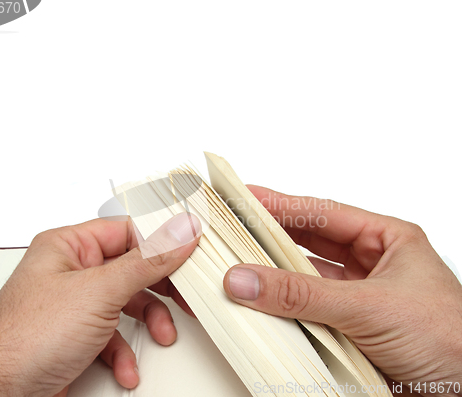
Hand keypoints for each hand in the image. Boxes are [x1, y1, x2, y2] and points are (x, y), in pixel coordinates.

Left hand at [0, 213, 200, 396]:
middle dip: (159, 287)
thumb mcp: (100, 291)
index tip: (189, 250)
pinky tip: (125, 366)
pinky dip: (125, 351)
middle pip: (132, 267)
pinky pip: (114, 333)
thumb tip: (180, 232)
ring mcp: (76, 305)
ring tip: (161, 333)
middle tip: (185, 294)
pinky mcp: (78, 334)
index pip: (127, 230)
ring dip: (148, 322)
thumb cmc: (25, 340)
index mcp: (69, 245)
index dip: (160, 240)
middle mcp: (72, 271)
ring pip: (128, 302)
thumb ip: (146, 262)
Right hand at [223, 185, 461, 396]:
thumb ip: (303, 296)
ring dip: (275, 276)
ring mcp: (357, 298)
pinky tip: (262, 305)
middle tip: (234, 227)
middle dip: (271, 236)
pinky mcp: (348, 329)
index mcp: (387, 241)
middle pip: (309, 242)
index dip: (282, 203)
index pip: (323, 213)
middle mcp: (370, 266)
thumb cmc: (452, 341)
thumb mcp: (370, 307)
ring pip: (305, 279)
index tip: (246, 196)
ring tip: (240, 265)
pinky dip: (284, 310)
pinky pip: (307, 312)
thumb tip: (249, 280)